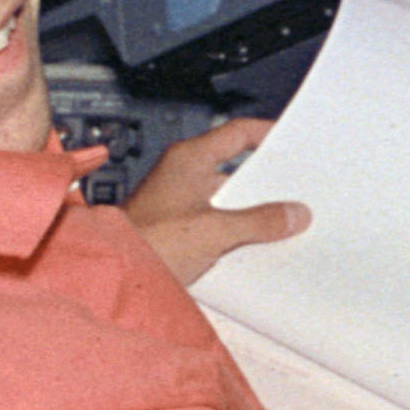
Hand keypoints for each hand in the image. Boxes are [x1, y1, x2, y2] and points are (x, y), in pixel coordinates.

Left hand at [123, 117, 306, 284]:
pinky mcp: (178, 228)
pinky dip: (236, 229)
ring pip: (226, 199)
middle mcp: (182, 176)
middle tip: (294, 187)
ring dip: (251, 210)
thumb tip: (291, 214)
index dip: (267, 133)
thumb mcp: (216, 230)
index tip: (290, 140)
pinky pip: (216, 221)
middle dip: (265, 181)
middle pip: (234, 168)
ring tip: (281, 219)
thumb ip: (259, 221)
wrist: (115, 277)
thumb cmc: (148, 243)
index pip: (237, 133)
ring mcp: (179, 202)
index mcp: (189, 159)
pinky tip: (255, 243)